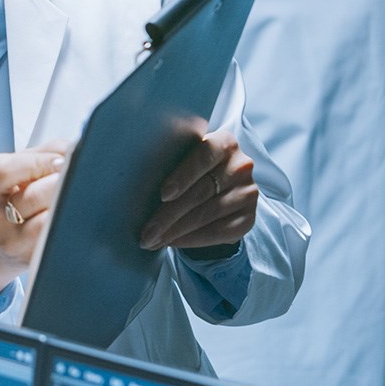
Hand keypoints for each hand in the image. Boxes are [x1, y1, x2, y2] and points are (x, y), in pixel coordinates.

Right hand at [0, 139, 70, 309]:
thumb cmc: (6, 201)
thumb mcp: (8, 176)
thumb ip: (36, 156)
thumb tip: (71, 149)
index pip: (5, 170)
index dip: (38, 161)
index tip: (62, 158)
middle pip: (32, 196)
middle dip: (60, 180)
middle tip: (77, 173)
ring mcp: (11, 244)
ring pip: (48, 219)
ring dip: (68, 200)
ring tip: (77, 190)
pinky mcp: (31, 259)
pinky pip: (57, 235)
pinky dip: (69, 219)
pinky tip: (72, 211)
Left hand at [139, 127, 257, 252]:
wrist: (217, 189)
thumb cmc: (189, 169)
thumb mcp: (183, 157)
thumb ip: (171, 160)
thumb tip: (135, 180)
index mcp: (224, 142)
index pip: (204, 157)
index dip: (183, 176)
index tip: (163, 194)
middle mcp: (241, 165)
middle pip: (202, 191)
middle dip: (169, 214)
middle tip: (147, 231)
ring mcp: (248, 193)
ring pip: (208, 214)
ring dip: (176, 231)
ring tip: (153, 240)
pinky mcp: (249, 218)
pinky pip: (220, 232)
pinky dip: (192, 239)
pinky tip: (172, 242)